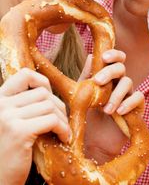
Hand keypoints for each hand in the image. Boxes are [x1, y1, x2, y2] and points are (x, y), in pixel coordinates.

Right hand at [0, 68, 70, 184]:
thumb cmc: (8, 153)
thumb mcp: (11, 123)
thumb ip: (22, 106)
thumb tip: (48, 91)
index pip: (24, 74)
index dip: (42, 81)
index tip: (50, 96)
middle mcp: (0, 105)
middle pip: (42, 92)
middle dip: (58, 106)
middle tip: (61, 121)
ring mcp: (8, 117)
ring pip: (49, 105)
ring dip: (62, 119)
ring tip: (62, 131)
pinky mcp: (19, 132)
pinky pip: (52, 120)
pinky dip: (63, 129)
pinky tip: (63, 139)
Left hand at [80, 50, 143, 114]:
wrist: (93, 143)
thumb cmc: (86, 117)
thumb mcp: (82, 95)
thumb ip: (86, 76)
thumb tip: (90, 56)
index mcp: (107, 77)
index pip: (115, 59)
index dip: (113, 54)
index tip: (104, 57)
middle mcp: (118, 83)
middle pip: (120, 67)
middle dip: (109, 72)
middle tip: (98, 81)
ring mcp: (128, 94)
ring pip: (128, 82)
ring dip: (116, 94)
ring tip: (106, 110)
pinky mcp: (137, 108)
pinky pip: (139, 97)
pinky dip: (129, 103)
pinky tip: (119, 112)